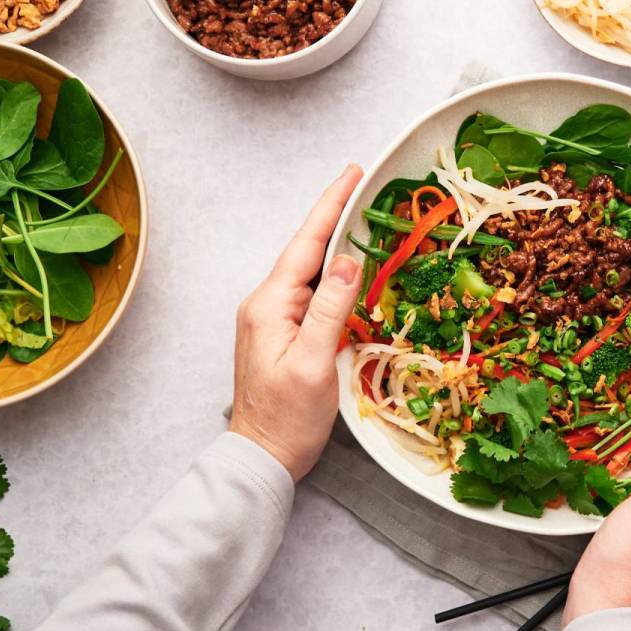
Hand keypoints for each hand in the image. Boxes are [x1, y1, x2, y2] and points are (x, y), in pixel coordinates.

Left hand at [229, 165, 363, 481]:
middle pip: (308, 251)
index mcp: (270, 304)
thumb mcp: (313, 362)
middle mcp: (267, 304)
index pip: (306, 244)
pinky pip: (313, 294)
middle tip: (366, 187)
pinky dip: (336, 277)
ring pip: (312, 272)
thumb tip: (349, 260)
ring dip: (339, 246)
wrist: (263, 457)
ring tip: (366, 219)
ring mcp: (273, 319)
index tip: (352, 173)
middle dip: (337, 218)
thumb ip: (329, 309)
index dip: (331, 206)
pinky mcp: (284, 335)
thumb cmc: (287, 419)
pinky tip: (354, 271)